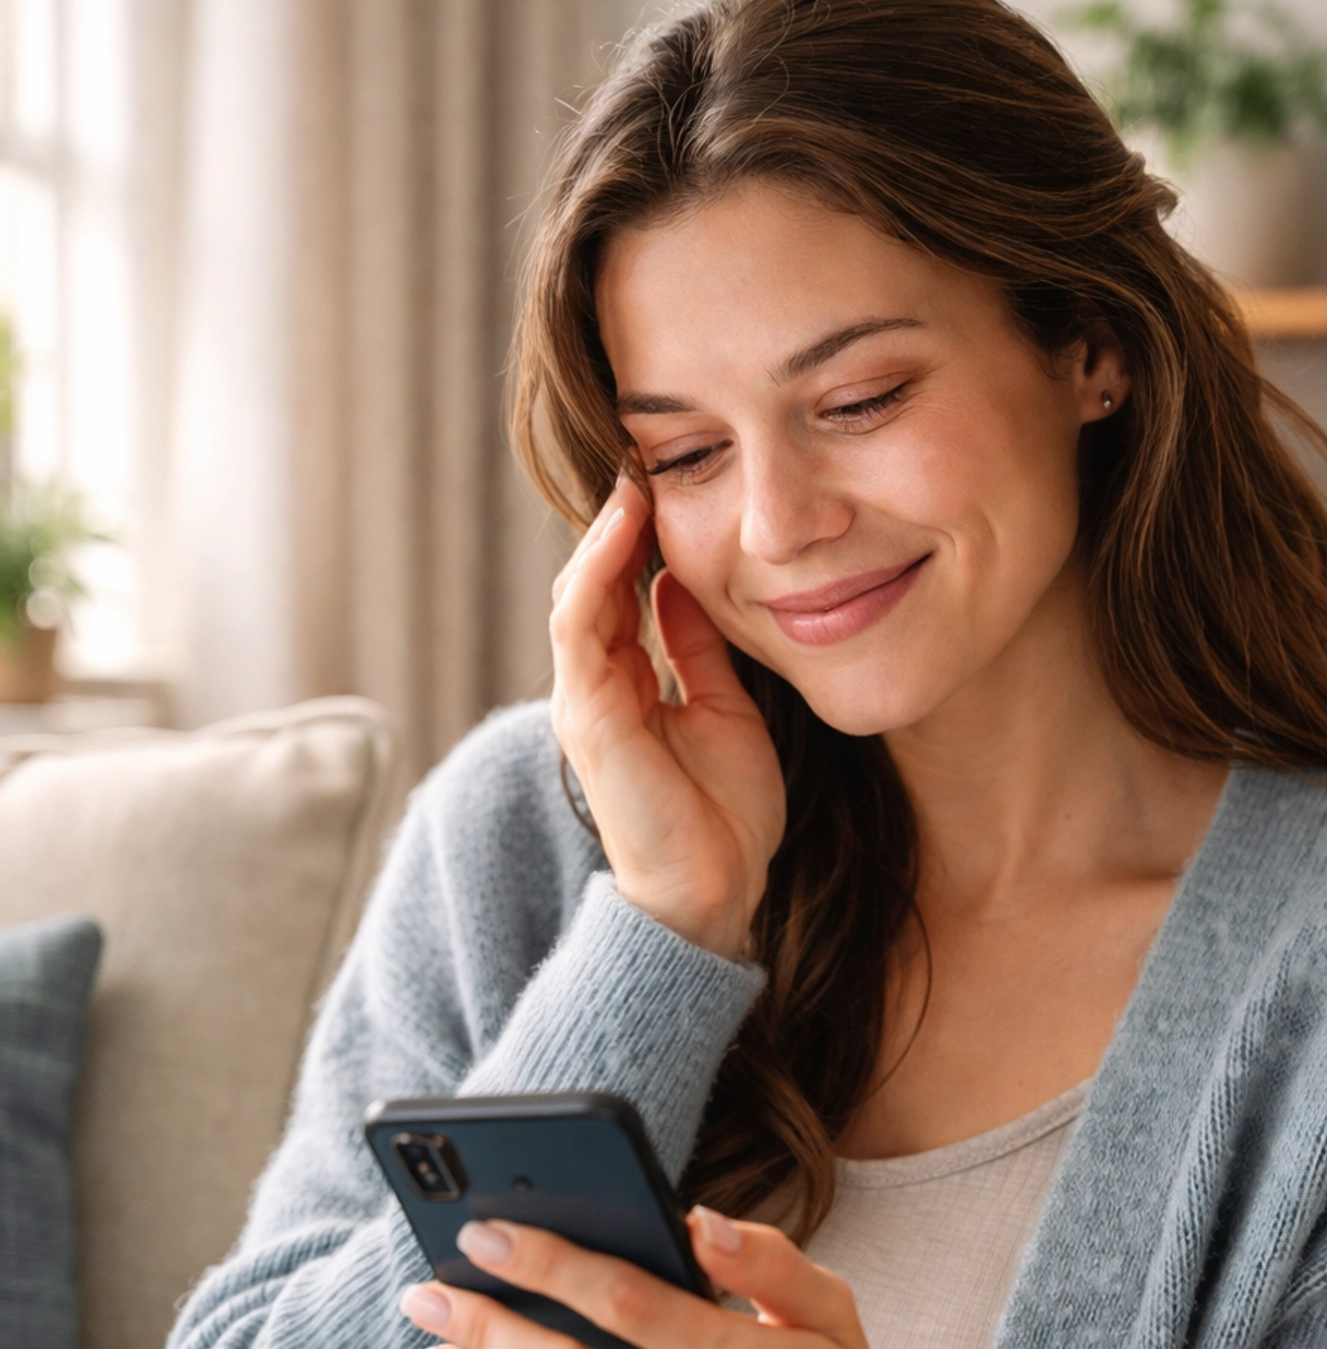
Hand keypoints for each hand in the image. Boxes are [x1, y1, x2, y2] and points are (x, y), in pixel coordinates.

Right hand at [548, 476, 785, 958]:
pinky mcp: (587, 716)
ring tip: (633, 475)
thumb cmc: (723, 816)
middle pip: (594, 583)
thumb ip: (700, 648)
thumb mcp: (726, 708)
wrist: (713, 894)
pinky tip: (624, 527)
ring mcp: (585, 699)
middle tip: (645, 454)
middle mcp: (595, 686)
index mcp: (626, 685)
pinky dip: (598, 571)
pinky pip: (580, 625)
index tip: (669, 477)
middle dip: (616, 521)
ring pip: (579, 594)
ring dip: (603, 533)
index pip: (622, 592)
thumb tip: (686, 582)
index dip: (639, 536)